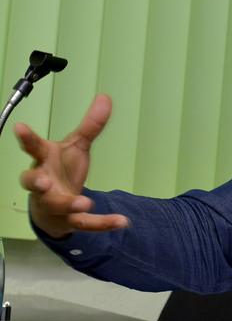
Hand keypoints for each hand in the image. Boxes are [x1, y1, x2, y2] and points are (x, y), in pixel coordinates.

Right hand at [14, 93, 127, 237]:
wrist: (54, 206)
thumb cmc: (60, 171)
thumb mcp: (77, 146)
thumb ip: (90, 125)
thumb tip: (106, 97)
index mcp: (43, 161)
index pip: (33, 148)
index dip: (27, 138)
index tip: (20, 128)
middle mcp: (43, 184)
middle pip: (33, 183)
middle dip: (35, 181)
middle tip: (42, 180)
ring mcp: (54, 203)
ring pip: (57, 205)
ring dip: (70, 204)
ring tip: (85, 203)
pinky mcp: (69, 220)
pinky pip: (85, 223)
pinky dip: (104, 223)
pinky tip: (122, 221)